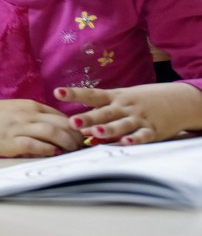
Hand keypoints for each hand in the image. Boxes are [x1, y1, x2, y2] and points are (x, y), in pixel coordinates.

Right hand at [0, 97, 83, 156]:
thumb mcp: (13, 111)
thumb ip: (31, 118)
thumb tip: (52, 133)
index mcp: (29, 106)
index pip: (60, 116)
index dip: (75, 128)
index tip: (82, 138)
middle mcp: (27, 114)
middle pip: (62, 123)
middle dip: (77, 136)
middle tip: (83, 147)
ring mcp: (19, 127)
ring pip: (53, 132)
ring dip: (67, 143)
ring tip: (73, 152)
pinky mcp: (10, 141)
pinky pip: (35, 145)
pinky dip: (48, 150)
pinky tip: (54, 154)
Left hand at [57, 83, 201, 145]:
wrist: (178, 100)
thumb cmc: (141, 101)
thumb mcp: (121, 100)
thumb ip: (99, 112)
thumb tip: (76, 126)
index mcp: (115, 97)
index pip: (91, 94)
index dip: (74, 94)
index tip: (57, 92)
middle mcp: (124, 107)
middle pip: (103, 112)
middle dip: (88, 118)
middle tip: (72, 122)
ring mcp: (138, 118)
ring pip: (121, 124)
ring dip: (108, 129)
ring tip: (95, 132)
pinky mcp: (152, 130)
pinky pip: (142, 135)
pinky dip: (134, 139)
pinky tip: (126, 142)